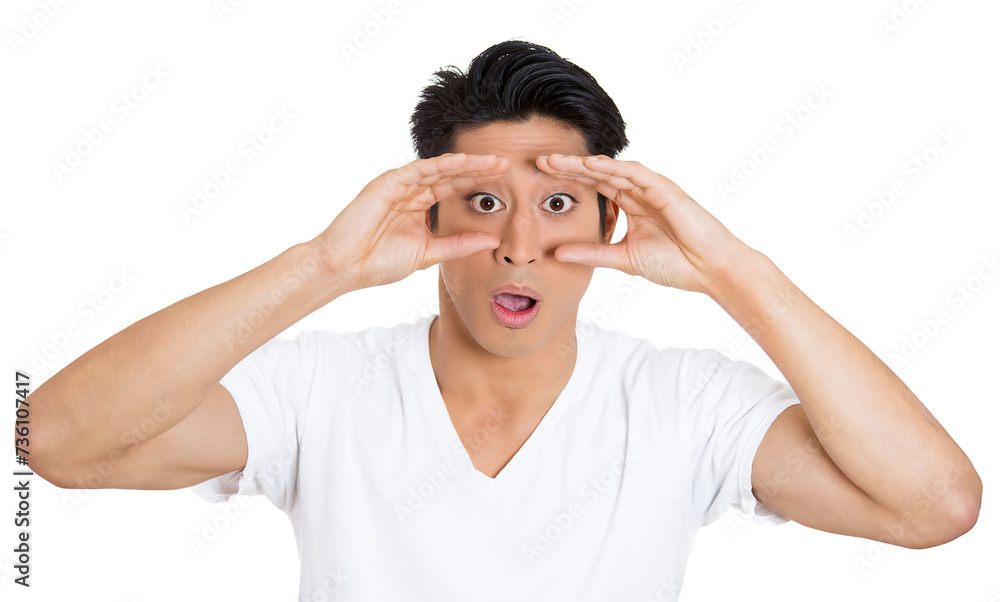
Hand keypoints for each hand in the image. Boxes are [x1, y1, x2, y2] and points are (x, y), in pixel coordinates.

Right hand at [313, 153, 508, 289]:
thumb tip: (492, 241)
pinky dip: (439, 164)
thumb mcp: (429, 252)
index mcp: (421, 206)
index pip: (455, 189)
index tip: (506, 180)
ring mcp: (400, 186)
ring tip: (491, 161)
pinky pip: (417, 169)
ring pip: (438, 169)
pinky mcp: (387, 184)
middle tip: (506, 164)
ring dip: (465, 164)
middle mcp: (412, 192)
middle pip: (451, 175)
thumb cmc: (379, 262)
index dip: (479, 183)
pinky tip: (461, 161)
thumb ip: (459, 244)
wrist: (346, 267)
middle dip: (478, 169)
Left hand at [536, 154, 754, 294]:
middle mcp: (639, 193)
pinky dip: (613, 168)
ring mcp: (653, 189)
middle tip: (539, 161)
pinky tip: (590, 165)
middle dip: (569, 167)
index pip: (594, 188)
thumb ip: (592, 253)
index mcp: (631, 206)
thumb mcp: (623, 259)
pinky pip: (636, 174)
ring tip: (556, 160)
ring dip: (584, 164)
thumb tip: (557, 254)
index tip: (539, 179)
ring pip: (613, 169)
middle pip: (598, 174)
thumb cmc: (676, 264)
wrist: (709, 271)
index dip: (568, 182)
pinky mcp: (665, 189)